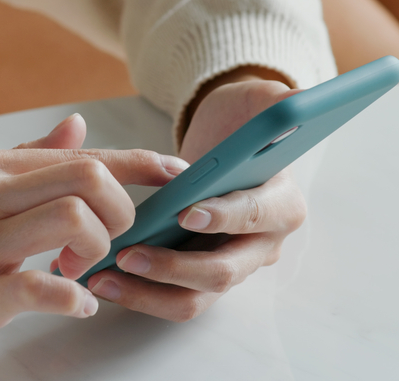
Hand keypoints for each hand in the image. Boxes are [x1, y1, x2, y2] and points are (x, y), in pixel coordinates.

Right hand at [0, 116, 188, 373]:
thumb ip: (21, 157)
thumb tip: (78, 125)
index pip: (82, 153)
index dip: (141, 164)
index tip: (176, 175)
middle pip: (88, 175)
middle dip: (124, 208)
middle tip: (110, 238)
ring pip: (73, 219)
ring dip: (98, 248)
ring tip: (81, 271)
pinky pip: (39, 289)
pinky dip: (71, 297)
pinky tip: (71, 303)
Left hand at [85, 77, 307, 321]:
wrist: (222, 145)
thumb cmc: (240, 122)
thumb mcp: (260, 101)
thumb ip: (278, 103)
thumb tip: (297, 104)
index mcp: (282, 204)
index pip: (255, 217)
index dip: (222, 217)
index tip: (184, 212)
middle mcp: (261, 245)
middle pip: (223, 272)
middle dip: (173, 267)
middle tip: (127, 254)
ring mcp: (229, 265)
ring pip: (194, 297)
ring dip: (146, 293)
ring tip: (102, 278)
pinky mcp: (198, 278)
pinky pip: (171, 297)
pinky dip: (137, 294)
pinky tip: (101, 280)